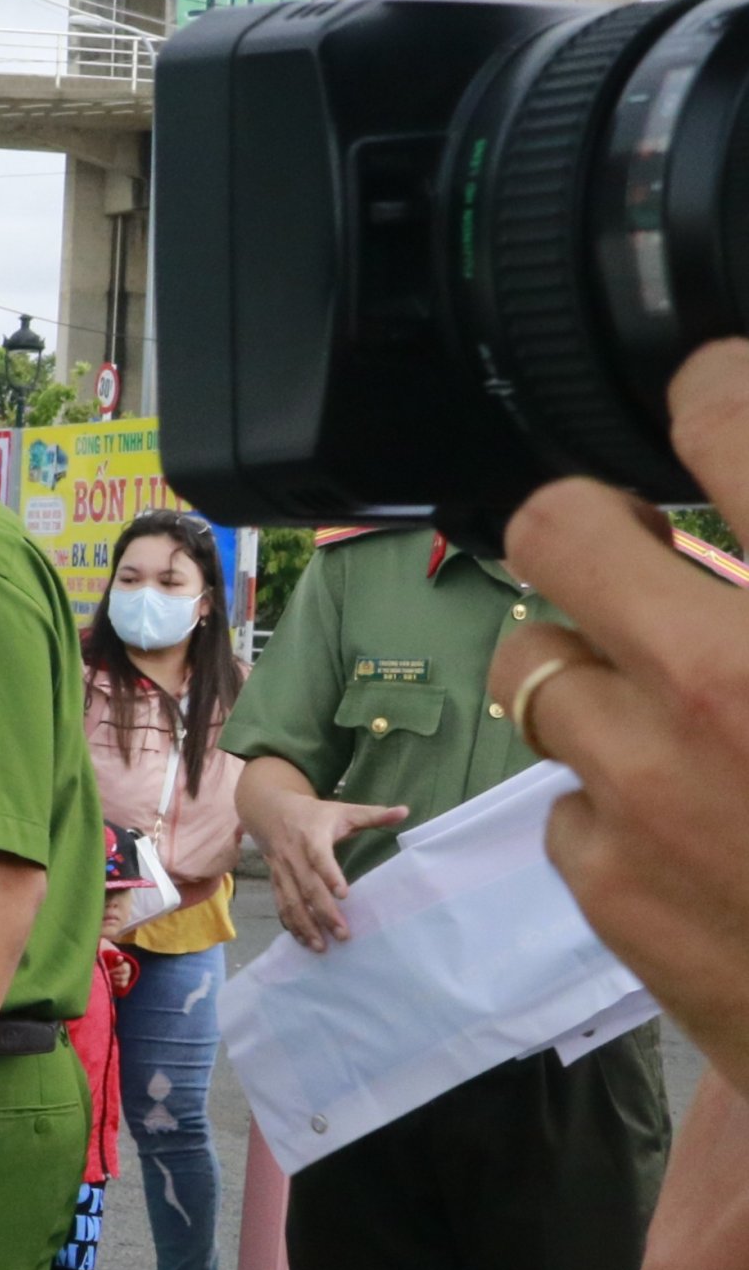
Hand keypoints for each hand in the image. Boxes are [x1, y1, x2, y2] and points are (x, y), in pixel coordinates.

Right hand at [253, 783, 410, 952]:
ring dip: (305, 925)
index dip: (329, 875)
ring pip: (290, 901)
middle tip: (343, 934)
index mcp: (312, 837)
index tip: (344, 894)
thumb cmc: (313, 814)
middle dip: (323, 912)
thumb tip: (405, 811)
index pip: (319, 857)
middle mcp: (293, 856)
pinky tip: (303, 940)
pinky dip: (291, 924)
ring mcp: (282, 870)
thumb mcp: (342, 810)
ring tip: (321, 946)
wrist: (268, 810)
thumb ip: (373, 815)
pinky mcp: (276, 880)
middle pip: (306, 887)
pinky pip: (281, 905)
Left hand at [499, 341, 748, 1077]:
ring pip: (541, 665)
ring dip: (596, 672)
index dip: (711, 392)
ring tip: (677, 709)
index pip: (728, 416)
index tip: (707, 396)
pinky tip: (699, 836)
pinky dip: (617, 800)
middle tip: (625, 535)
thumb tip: (725, 467)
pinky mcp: (605, 877)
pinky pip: (569, 794)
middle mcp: (729, 683)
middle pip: (560, 528)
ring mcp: (652, 784)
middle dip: (588, 523)